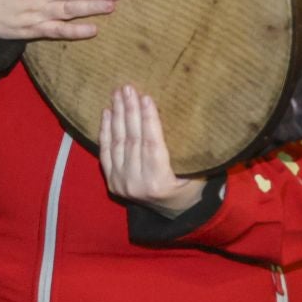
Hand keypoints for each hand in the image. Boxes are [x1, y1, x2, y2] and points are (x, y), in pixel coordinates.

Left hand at [100, 85, 203, 215]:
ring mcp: (121, 183)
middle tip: (128, 88)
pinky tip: (107, 112)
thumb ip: (187, 150)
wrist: (174, 214)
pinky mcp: (112, 182)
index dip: (148, 120)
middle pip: (132, 140)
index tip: (146, 97)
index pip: (152, 144)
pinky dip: (105, 131)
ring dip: (117, 116)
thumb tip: (183, 114)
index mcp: (160, 183)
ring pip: (118, 143)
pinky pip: (106, 152)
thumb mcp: (197, 173)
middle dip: (130, 111)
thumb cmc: (191, 188)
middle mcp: (136, 184)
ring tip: (118, 94)